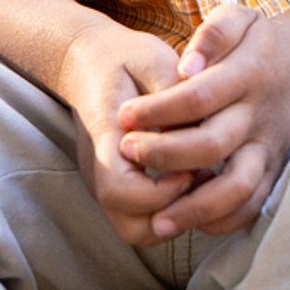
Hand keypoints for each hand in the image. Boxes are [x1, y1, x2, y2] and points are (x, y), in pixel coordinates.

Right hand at [48, 16, 198, 245]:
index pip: (120, 190)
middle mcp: (100, 170)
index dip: (161, 190)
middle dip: (175, 211)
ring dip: (174, 216)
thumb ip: (172, 90)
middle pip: (131, 226)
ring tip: (199, 179)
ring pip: (138, 231)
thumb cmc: (126, 58)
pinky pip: (142, 220)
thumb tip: (199, 124)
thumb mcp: (151, 60)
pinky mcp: (120, 186)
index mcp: (104, 137)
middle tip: (200, 177)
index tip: (191, 165)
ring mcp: (107, 181)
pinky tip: (192, 177)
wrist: (88, 62)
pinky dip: (170, 211)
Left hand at [113, 2, 289, 238]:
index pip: (198, 96)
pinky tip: (188, 219)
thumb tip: (188, 66)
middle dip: (164, 155)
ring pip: (238, 187)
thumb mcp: (238, 17)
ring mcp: (268, 146)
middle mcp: (259, 114)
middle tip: (127, 152)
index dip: (157, 110)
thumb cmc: (258, 41)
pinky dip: (223, 220)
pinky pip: (253, 205)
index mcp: (248, 73)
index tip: (123, 115)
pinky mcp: (273, 168)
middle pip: (212, 145)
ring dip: (195, 206)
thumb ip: (213, 33)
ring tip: (157, 218)